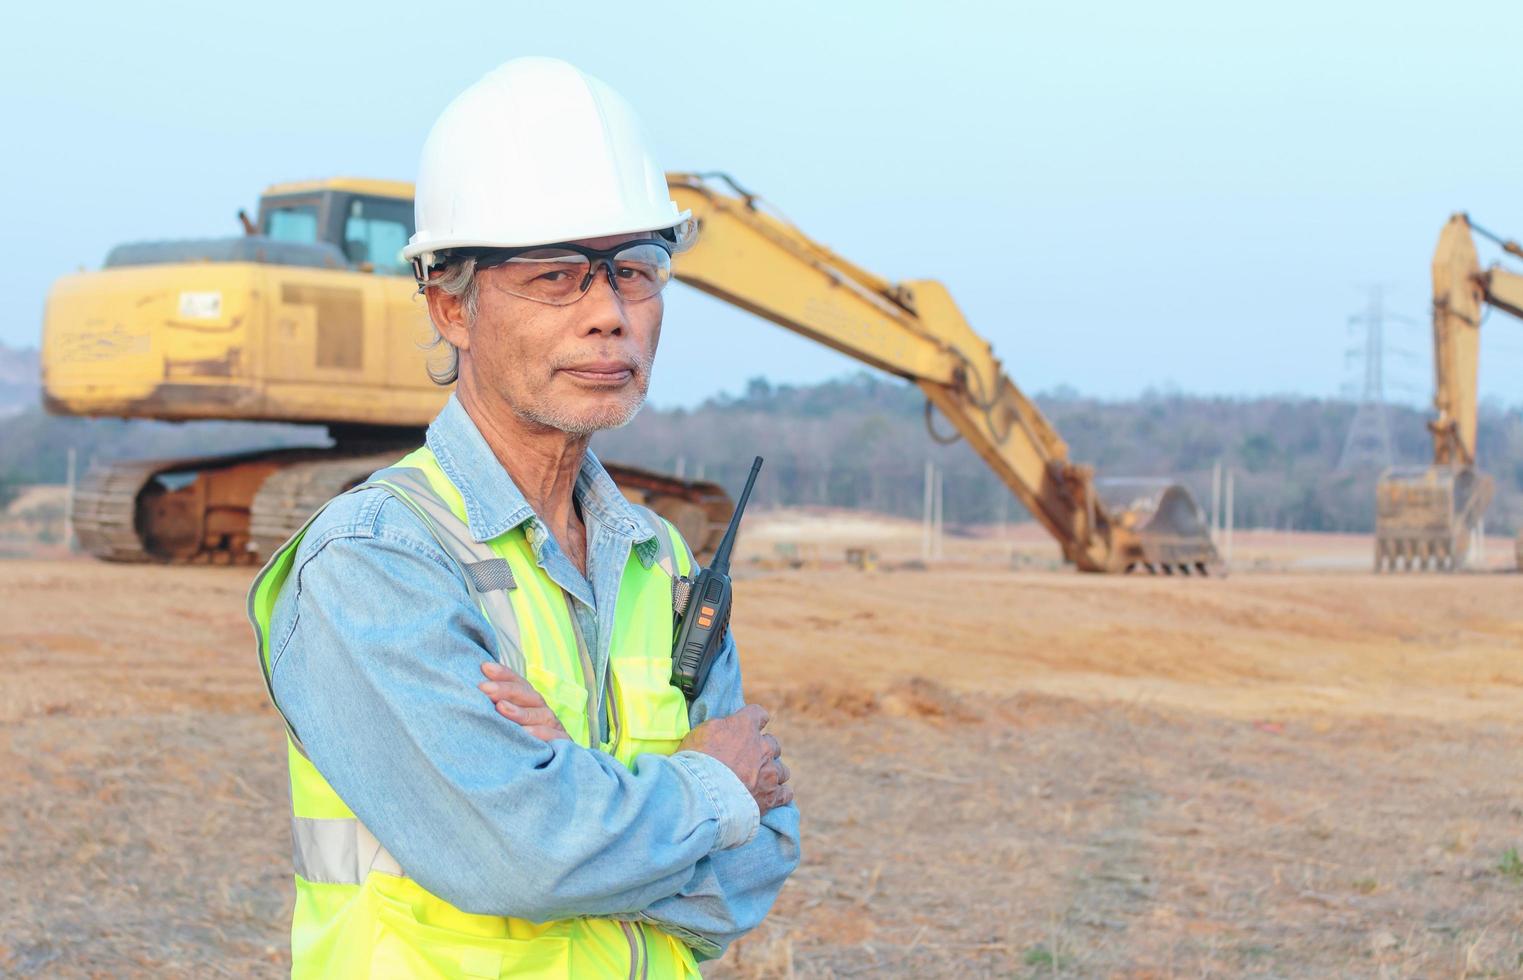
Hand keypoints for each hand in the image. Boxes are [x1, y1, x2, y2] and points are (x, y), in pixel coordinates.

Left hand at [478, 662, 570, 742]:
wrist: (549, 771)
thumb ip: (496, 709)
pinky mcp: (562, 745)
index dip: (503, 674)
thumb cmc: (520, 745)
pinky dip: (540, 734)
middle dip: (506, 690)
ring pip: (540, 714)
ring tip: (501, 709)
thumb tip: (472, 692)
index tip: (484, 668)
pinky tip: (526, 733)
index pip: (518, 683)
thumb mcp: (508, 725)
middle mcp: (542, 711)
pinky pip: (553, 737)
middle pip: (528, 695)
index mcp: (530, 703)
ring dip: (520, 711)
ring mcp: (553, 728)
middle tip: (485, 689)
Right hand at [678, 704, 792, 813]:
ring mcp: (769, 773)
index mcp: (745, 726)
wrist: (704, 794)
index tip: (751, 724)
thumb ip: (721, 726)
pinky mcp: (771, 797)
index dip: (754, 720)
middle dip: (763, 750)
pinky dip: (780, 794)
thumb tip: (729, 727)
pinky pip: (785, 793)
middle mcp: (763, 747)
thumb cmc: (697, 761)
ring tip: (760, 780)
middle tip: (749, 759)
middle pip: (773, 744)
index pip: (758, 714)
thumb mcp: (702, 732)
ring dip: (772, 772)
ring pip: (782, 770)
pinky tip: (773, 796)